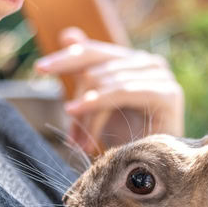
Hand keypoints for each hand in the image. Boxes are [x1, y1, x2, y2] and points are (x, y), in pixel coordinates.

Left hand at [35, 27, 184, 153]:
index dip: (66, 58)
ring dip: (87, 113)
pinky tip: (79, 111)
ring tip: (79, 140)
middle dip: (77, 97)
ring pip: (105, 81)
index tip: (40, 68)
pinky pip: (122, 92)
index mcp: (135, 61)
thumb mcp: (100, 104)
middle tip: (68, 127)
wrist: (157, 172)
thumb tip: (68, 34)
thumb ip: (87, 72)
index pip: (94, 52)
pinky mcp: (167, 94)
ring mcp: (162, 77)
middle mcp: (151, 63)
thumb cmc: (129, 140)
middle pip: (97, 66)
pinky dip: (98, 102)